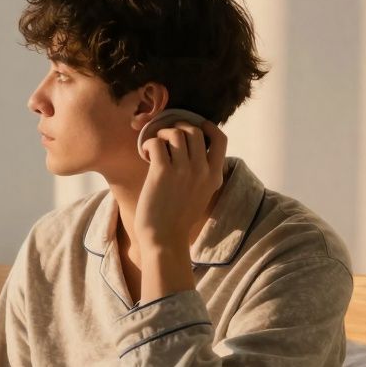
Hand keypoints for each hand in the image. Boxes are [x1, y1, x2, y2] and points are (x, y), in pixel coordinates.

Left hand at [135, 119, 227, 249]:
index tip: (195, 126)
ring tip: (154, 147)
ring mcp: (183, 170)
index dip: (207, 126)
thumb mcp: (202, 194)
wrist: (164, 239)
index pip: (221, 139)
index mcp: (214, 175)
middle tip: (166, 137)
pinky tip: (145, 154)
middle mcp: (202, 170)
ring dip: (162, 134)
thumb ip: (204, 174)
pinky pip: (156, 143)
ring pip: (176, 133)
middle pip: (195, 130)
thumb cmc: (178, 218)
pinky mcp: (162, 172)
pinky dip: (148, 144)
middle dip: (179, 127)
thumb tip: (194, 153)